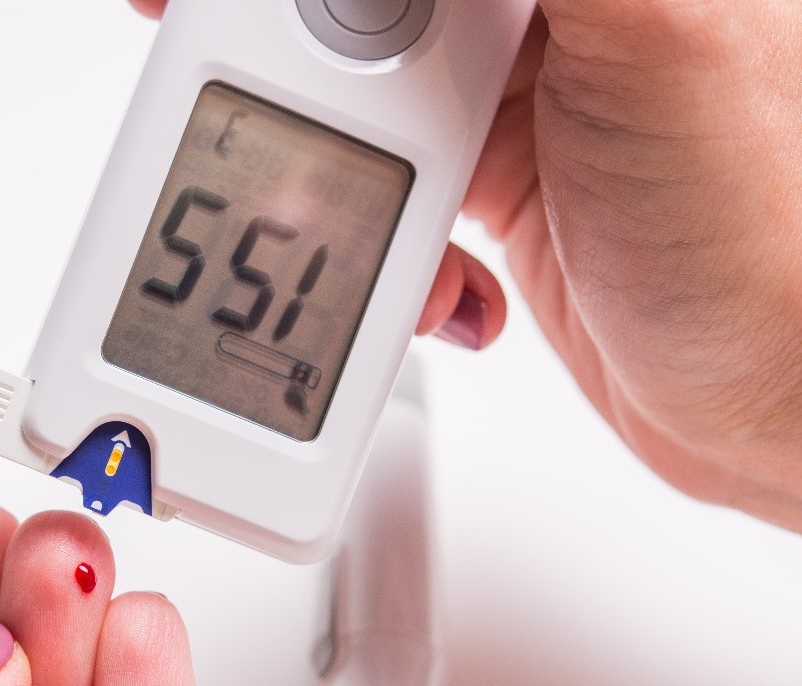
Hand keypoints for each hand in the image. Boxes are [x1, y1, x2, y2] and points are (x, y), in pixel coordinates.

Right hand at [132, 1, 801, 531]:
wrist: (789, 398)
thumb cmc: (777, 235)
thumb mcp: (659, 33)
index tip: (192, 14)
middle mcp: (539, 14)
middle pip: (348, 17)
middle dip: (285, 73)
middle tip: (252, 129)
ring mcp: (511, 99)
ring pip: (349, 97)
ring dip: (322, 174)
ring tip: (353, 234)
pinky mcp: (492, 183)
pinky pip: (378, 182)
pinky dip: (368, 238)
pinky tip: (426, 275)